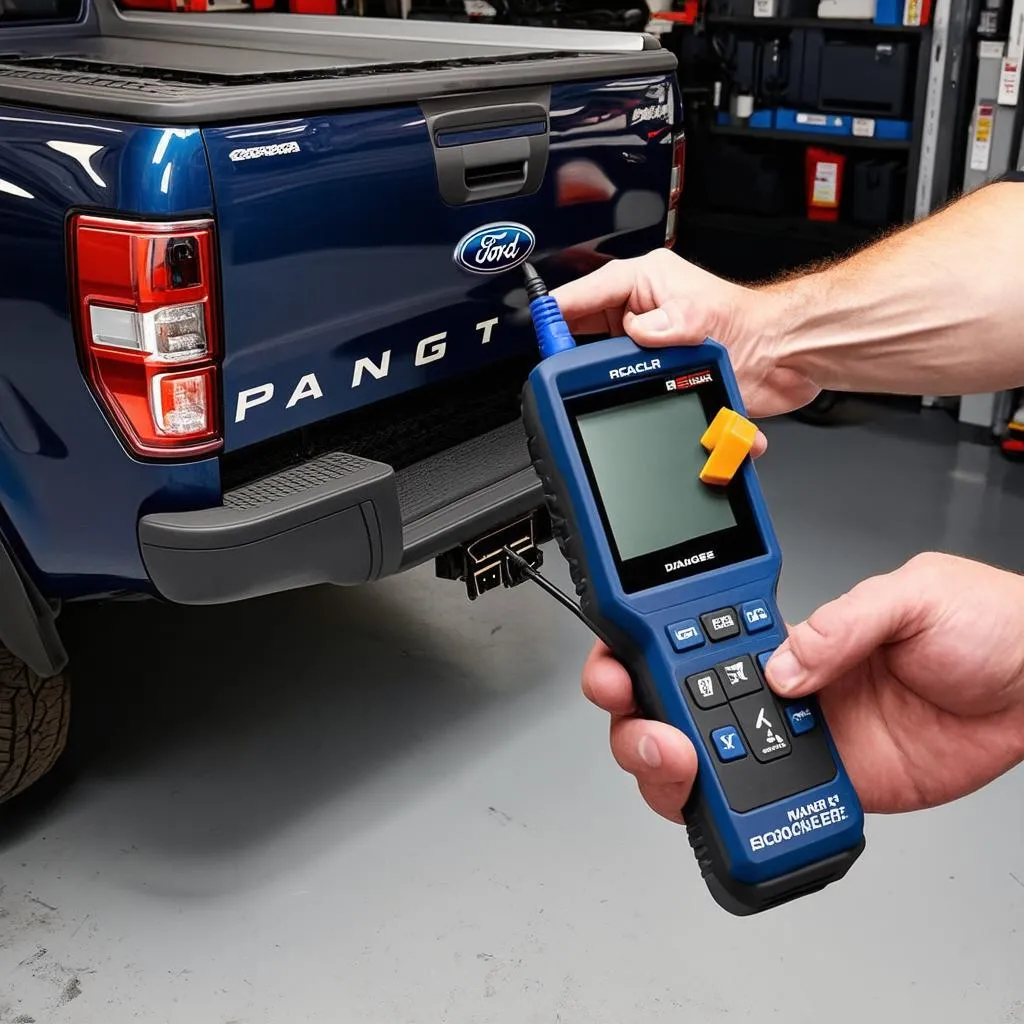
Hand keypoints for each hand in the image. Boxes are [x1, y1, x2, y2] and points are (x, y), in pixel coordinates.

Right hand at [551, 248, 818, 417]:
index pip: (587, 292)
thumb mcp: (700, 318)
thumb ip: (664, 325)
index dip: (559, 311)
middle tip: (566, 372)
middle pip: (589, 331)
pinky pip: (634, 386)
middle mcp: (646, 312)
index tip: (538, 326)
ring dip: (612, 382)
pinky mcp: (663, 372)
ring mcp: (652, 344)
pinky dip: (635, 398)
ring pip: (608, 364)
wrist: (785, 356)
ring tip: (606, 392)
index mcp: (647, 282)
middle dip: (581, 353)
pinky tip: (637, 404)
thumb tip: (635, 333)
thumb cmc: (752, 326)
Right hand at [583, 553, 1023, 820]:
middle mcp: (775, 687)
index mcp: (782, 632)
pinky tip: (739, 809)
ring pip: (702, 766)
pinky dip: (736, 816)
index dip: (635, 653)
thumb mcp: (912, 595)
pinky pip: (765, 807)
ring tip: (690, 767)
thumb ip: (844, 623)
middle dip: (638, 724)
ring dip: (675, 773)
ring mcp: (796, 740)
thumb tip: (783, 665)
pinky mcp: (827, 786)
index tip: (617, 669)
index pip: (686, 639)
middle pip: (672, 709)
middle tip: (655, 731)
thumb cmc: (982, 624)